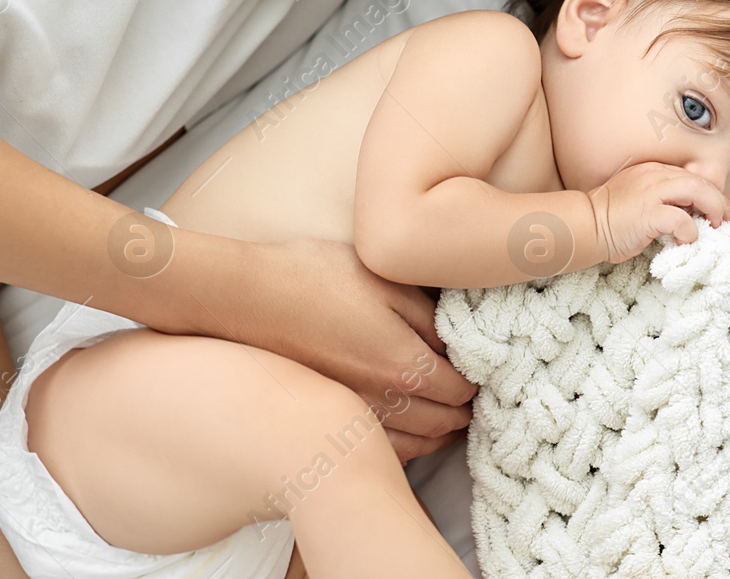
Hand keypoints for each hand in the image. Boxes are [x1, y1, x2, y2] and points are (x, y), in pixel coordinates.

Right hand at [231, 238, 475, 462]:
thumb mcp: (388, 282)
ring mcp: (352, 416)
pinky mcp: (327, 419)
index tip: (484, 366)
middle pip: (444, 422)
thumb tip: (462, 344)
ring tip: (449, 413)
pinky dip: (405, 445)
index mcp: (403, 364)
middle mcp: (382, 401)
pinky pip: (378, 451)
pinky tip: (409, 429)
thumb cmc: (317, 277)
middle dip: (465, 408)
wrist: (245, 296)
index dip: (480, 378)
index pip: (462, 390)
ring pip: (414, 444)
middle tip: (474, 390)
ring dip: (438, 431)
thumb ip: (431, 318)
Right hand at [586, 163, 729, 263]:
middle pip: (699, 181)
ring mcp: (650, 192)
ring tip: (715, 226)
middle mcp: (654, 176)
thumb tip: (692, 214)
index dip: (711, 192)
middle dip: (719, 200)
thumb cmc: (611, 218)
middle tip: (727, 219)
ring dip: (712, 209)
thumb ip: (663, 199)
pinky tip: (687, 240)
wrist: (584, 225)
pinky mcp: (647, 214)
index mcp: (653, 171)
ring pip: (696, 191)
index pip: (691, 177)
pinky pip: (680, 219)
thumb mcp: (641, 199)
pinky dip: (690, 230)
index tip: (723, 209)